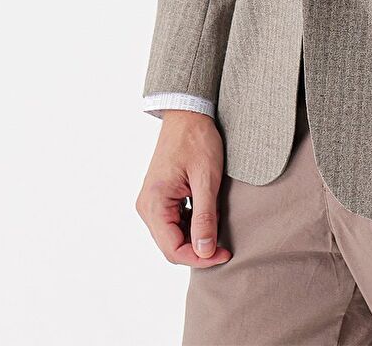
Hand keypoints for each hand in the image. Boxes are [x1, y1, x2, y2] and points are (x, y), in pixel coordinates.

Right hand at [135, 111, 231, 266]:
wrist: (188, 113)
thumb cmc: (197, 140)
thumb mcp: (206, 179)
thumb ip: (205, 218)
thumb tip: (205, 252)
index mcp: (154, 204)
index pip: (173, 249)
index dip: (200, 258)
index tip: (224, 254)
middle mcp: (147, 207)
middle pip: (171, 246)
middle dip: (198, 250)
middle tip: (224, 247)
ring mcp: (152, 202)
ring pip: (173, 235)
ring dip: (195, 237)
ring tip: (218, 224)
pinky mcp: (160, 196)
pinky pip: (173, 222)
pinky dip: (191, 224)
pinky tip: (208, 214)